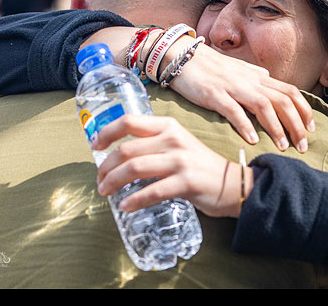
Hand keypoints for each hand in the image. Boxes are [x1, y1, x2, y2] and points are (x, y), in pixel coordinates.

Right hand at [82, 27, 315, 152]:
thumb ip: (252, 74)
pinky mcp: (214, 94)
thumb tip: (267, 76)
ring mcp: (232, 86)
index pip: (290, 92)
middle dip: (297, 125)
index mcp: (256, 77)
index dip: (304, 110)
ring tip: (283, 147)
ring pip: (264, 106)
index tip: (311, 130)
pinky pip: (234, 110)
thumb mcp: (235, 68)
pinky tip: (252, 141)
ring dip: (277, 128)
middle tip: (303, 146)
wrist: (179, 55)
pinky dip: (245, 126)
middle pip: (283, 101)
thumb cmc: (207, 65)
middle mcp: (249, 80)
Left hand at [94, 114, 250, 217]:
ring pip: (134, 168)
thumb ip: (154, 143)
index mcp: (168, 126)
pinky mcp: (186, 182)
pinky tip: (125, 206)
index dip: (107, 132)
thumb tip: (119, 154)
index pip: (130, 121)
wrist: (232, 183)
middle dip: (106, 167)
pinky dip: (134, 200)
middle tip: (100, 180)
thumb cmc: (199, 165)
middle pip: (126, 149)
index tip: (95, 146)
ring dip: (113, 182)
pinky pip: (152, 191)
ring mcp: (180, 160)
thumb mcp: (178, 143)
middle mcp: (173, 139)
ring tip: (106, 192)